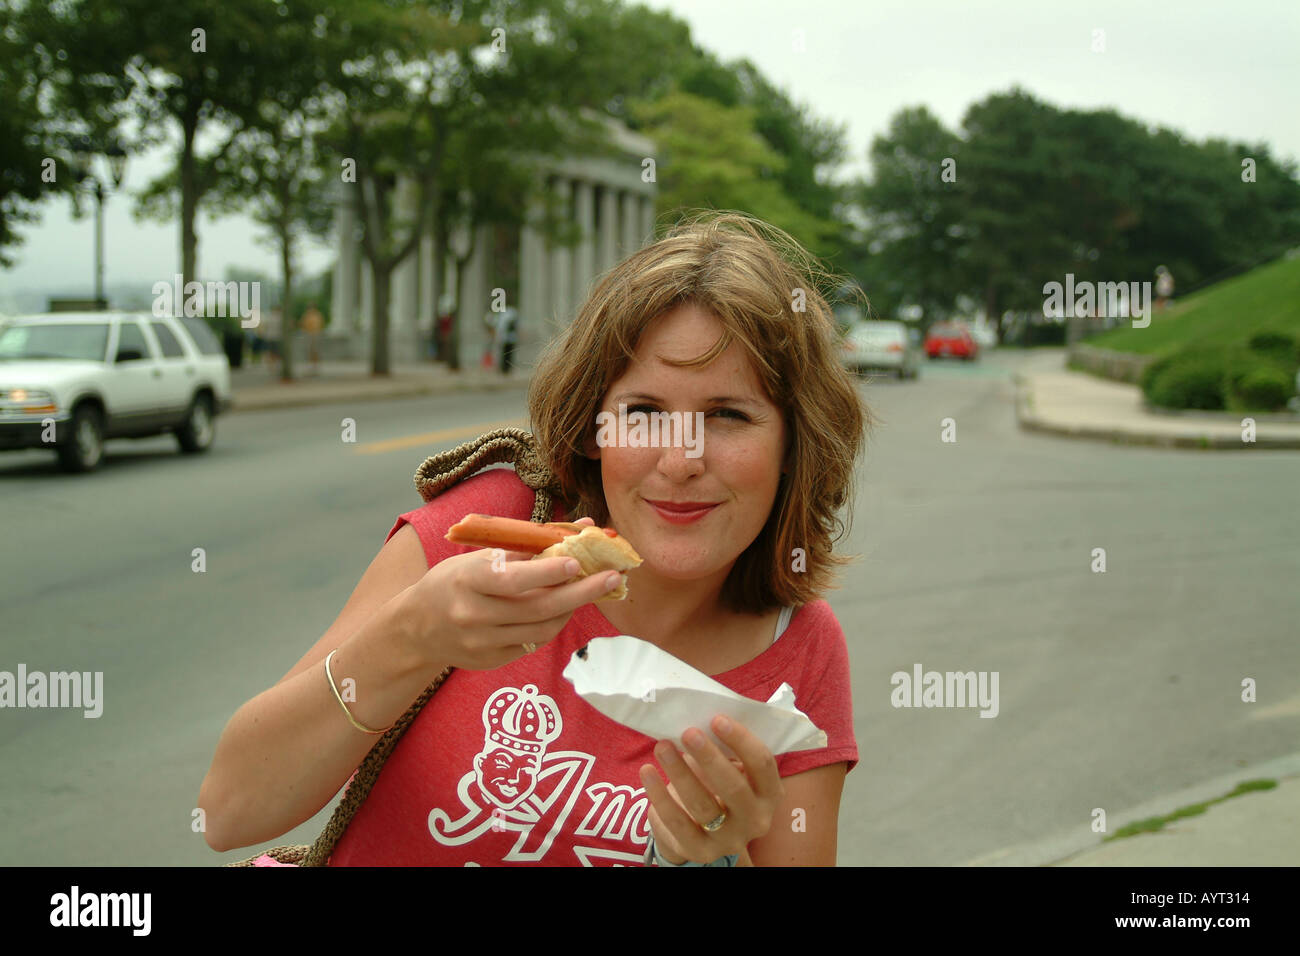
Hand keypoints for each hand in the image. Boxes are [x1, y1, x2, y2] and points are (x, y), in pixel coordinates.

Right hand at [401, 516, 618, 670]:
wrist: (417, 628)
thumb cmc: (454, 581)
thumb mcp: (478, 557)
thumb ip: (527, 546)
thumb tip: (579, 528)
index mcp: (468, 580)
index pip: (513, 579)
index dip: (547, 572)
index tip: (577, 562)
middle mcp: (474, 614)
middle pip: (538, 607)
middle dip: (582, 592)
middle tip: (613, 577)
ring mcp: (482, 643)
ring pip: (542, 628)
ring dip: (573, 608)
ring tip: (592, 589)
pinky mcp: (491, 661)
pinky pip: (533, 642)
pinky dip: (553, 624)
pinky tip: (563, 609)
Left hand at [639, 715, 784, 863]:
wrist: (703, 833)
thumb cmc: (718, 787)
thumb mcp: (730, 770)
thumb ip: (724, 748)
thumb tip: (697, 715)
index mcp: (770, 793)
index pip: (762, 764)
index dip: (741, 740)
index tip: (717, 719)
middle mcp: (755, 820)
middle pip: (734, 788)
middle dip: (710, 757)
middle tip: (689, 732)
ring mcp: (729, 839)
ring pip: (703, 805)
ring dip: (680, 772)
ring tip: (662, 746)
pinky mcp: (700, 851)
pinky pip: (677, 822)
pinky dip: (659, 795)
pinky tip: (647, 771)